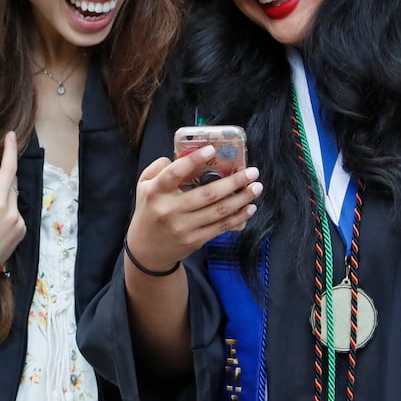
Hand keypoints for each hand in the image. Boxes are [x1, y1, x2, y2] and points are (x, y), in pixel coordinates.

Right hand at [0, 132, 25, 299]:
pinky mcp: (21, 236)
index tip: (12, 136)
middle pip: (10, 186)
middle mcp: (12, 212)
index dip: (10, 151)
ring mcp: (18, 225)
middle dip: (1, 180)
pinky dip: (7, 214)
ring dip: (3, 199)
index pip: (9, 170)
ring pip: (13, 202)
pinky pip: (16, 217)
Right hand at [125, 146, 261, 272]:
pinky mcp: (194, 240)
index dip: (194, 160)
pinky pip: (220, 227)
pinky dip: (238, 218)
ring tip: (256, 188)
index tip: (212, 150)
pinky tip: (249, 208)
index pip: (175, 173)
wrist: (146, 250)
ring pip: (218, 211)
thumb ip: (159, 168)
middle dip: (234, 182)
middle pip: (207, 194)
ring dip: (241, 199)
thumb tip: (182, 156)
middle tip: (252, 172)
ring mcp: (183, 227)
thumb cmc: (149, 211)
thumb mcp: (143, 186)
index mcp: (156, 192)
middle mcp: (170, 210)